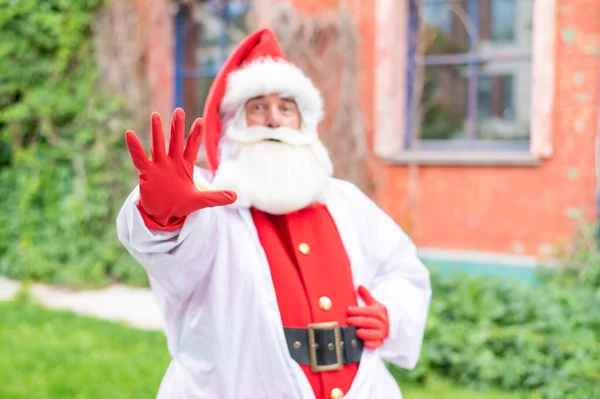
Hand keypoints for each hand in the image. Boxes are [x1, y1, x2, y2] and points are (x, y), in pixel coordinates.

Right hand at [125, 108, 236, 230]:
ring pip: (158, 145)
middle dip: (177, 127)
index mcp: (185, 165)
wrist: (163, 214)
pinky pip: (139, 158)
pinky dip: (135, 147)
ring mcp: (158, 165)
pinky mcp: (146, 172)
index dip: (195, 135)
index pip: (191, 146)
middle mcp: (171, 161)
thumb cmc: (181, 203)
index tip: (201, 120)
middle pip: (175, 141)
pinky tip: (129, 134)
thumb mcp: (200, 201)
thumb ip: (216, 197)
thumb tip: (236, 195)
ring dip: (157, 132)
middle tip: (179, 110)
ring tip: (156, 115)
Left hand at [347, 285, 389, 349]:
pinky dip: (372, 345)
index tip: (349, 310)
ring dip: (366, 333)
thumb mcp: (374, 303)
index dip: (358, 310)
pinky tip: (365, 344)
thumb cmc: (379, 312)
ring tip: (356, 332)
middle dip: (359, 321)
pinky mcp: (381, 341)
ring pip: (375, 334)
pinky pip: (378, 344)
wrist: (391, 321)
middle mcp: (382, 322)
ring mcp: (382, 332)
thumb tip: (360, 286)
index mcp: (379, 312)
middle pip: (370, 322)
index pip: (368, 311)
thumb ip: (366, 295)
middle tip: (349, 321)